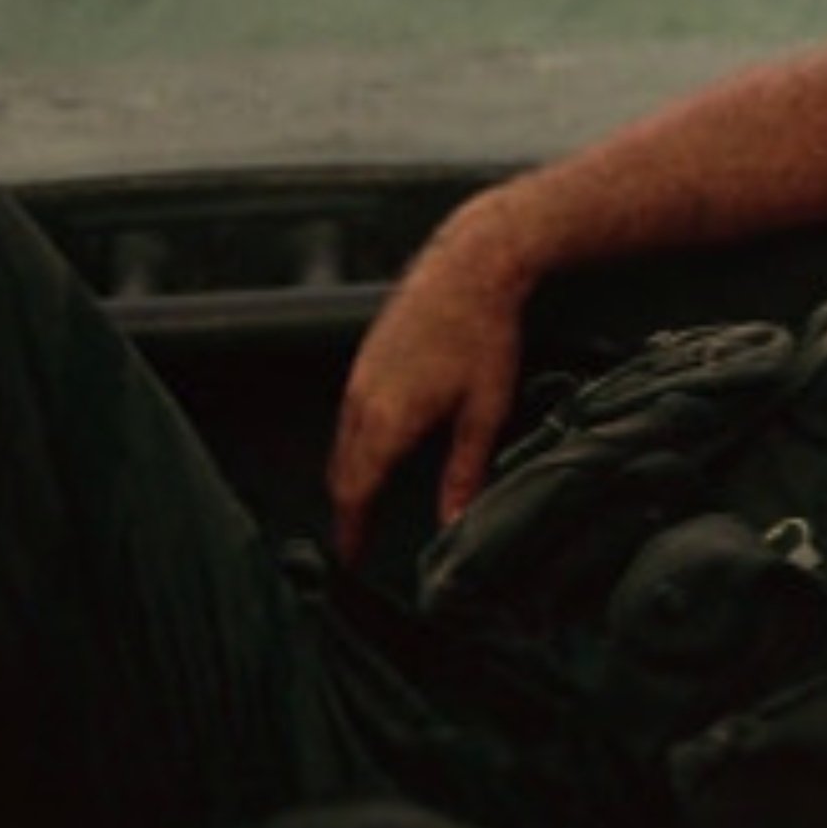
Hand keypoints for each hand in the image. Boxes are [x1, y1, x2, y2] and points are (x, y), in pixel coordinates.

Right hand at [328, 202, 532, 562]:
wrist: (469, 265)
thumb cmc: (484, 333)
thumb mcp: (485, 409)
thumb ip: (465, 471)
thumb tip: (453, 522)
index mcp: (387, 420)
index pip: (356, 492)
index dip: (351, 531)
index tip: (350, 561)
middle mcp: (361, 400)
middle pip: (341, 472)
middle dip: (346, 510)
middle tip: (355, 545)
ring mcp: (358, 376)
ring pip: (341, 443)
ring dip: (348, 477)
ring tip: (361, 508)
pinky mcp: (364, 358)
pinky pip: (348, 416)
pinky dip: (353, 445)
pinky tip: (373, 452)